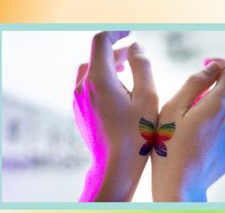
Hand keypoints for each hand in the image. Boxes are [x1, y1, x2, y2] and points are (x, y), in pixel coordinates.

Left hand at [73, 31, 157, 200]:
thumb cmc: (135, 134)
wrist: (114, 167)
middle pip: (96, 57)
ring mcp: (78, 100)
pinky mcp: (79, 111)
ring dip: (108, 67)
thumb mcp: (147, 97)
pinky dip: (102, 82)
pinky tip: (118, 94)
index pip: (102, 42)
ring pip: (91, 72)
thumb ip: (141, 66)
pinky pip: (88, 87)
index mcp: (99, 79)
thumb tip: (135, 48)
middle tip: (133, 57)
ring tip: (126, 73)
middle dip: (116, 53)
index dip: (117, 34)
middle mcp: (83, 87)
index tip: (130, 35)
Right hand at [151, 58, 224, 201]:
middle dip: (205, 99)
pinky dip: (214, 133)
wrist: (180, 187)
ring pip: (224, 116)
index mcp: (220, 105)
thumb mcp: (173, 109)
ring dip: (209, 118)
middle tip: (183, 117)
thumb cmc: (170, 147)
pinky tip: (198, 147)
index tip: (208, 67)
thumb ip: (195, 83)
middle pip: (224, 97)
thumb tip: (213, 68)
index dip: (221, 65)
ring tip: (189, 136)